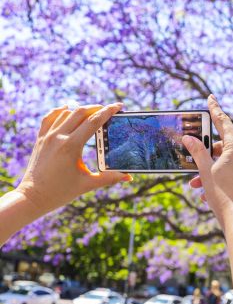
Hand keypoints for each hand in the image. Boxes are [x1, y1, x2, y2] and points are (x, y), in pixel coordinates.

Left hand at [16, 103, 131, 215]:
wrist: (33, 197)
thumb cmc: (60, 192)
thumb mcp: (87, 184)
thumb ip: (109, 178)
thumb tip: (128, 177)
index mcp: (71, 146)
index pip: (93, 122)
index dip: (108, 112)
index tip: (118, 106)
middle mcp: (58, 137)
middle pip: (80, 112)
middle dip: (97, 108)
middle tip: (109, 110)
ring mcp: (47, 136)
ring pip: (66, 112)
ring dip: (81, 110)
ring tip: (93, 113)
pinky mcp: (40, 138)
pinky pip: (50, 117)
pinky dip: (61, 111)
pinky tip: (67, 109)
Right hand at [182, 94, 232, 227]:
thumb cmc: (223, 194)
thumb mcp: (205, 171)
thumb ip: (197, 152)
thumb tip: (188, 138)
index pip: (223, 121)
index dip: (214, 109)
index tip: (210, 98)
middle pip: (223, 146)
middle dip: (205, 156)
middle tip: (191, 165)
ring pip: (228, 161)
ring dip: (211, 170)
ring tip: (197, 185)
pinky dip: (222, 177)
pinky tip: (209, 192)